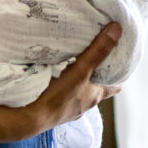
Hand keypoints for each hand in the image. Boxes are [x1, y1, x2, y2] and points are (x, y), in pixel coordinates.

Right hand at [16, 23, 121, 138]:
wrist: (29, 118)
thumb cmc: (58, 97)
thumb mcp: (81, 71)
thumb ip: (97, 51)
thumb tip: (118, 30)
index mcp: (95, 96)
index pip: (114, 86)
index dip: (118, 75)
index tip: (119, 60)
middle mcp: (84, 104)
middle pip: (96, 87)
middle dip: (97, 72)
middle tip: (95, 53)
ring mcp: (69, 107)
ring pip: (79, 90)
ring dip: (79, 78)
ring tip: (74, 59)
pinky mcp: (54, 107)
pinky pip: (63, 93)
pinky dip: (63, 84)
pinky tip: (55, 74)